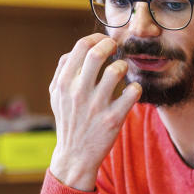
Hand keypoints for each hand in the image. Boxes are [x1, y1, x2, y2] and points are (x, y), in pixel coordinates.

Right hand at [48, 34, 141, 190]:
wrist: (75, 155)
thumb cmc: (69, 120)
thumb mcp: (57, 95)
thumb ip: (63, 71)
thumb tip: (78, 49)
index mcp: (64, 83)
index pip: (81, 47)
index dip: (97, 38)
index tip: (106, 42)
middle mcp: (78, 92)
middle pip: (97, 54)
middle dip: (111, 46)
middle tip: (117, 49)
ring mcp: (97, 105)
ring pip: (116, 71)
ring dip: (123, 66)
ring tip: (122, 72)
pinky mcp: (114, 118)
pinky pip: (132, 93)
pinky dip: (136, 88)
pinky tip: (132, 91)